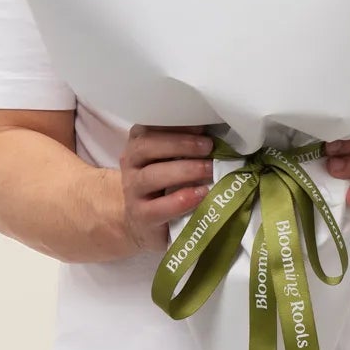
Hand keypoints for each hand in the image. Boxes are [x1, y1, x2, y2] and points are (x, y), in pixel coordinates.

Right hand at [120, 125, 214, 253]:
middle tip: (208, 146)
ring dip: (184, 170)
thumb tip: (218, 134)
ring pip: (151, 176)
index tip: (201, 125)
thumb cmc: (165, 186)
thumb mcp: (171, 162)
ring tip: (209, 169)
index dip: (174, 124)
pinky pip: (158, 208)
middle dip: (180, 144)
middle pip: (146, 147)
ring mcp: (133, 192)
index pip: (149, 127)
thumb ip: (186, 147)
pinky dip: (181, 200)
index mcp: (138, 145)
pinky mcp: (141, 216)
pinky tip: (201, 195)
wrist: (144, 225)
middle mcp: (131, 165)